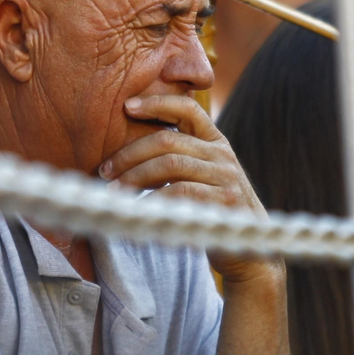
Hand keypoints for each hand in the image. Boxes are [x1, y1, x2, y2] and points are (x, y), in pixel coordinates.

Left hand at [97, 94, 279, 284]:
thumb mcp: (202, 177)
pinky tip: (137, 209)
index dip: (157, 102)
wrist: (249, 252)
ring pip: (170, 164)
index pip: (187, 108)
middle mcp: (222, 154)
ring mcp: (226, 176)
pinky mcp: (225, 201)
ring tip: (114, 192)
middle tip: (105, 171)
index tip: (126, 106)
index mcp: (215, 142)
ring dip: (135, 177)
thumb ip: (179, 159)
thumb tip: (128, 152)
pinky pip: (180, 192)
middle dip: (130, 154)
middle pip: (167, 140)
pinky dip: (153, 200)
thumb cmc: (213, 212)